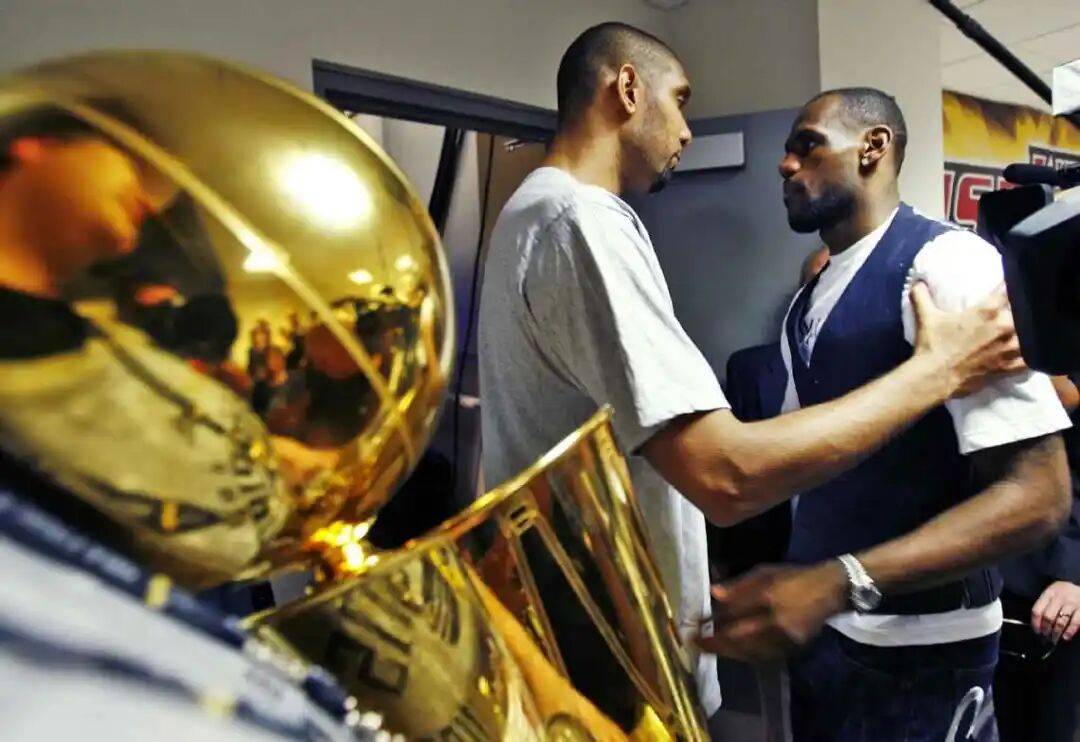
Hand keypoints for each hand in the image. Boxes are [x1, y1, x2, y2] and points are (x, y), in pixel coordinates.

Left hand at [696, 561, 847, 661]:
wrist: (829, 591)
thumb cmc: (793, 577)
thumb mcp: (765, 572)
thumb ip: (738, 585)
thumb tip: (713, 593)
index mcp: (767, 596)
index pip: (731, 613)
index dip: (711, 621)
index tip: (695, 624)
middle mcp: (775, 620)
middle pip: (737, 637)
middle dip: (714, 642)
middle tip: (696, 643)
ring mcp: (785, 637)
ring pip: (749, 651)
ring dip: (727, 651)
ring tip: (711, 648)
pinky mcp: (793, 649)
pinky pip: (763, 656)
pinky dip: (745, 655)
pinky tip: (733, 652)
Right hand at [910, 281, 1025, 397]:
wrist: (934, 377)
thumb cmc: (932, 344)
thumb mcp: (926, 316)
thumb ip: (922, 295)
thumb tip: (917, 281)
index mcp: (987, 311)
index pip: (1008, 290)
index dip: (1011, 283)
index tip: (1013, 280)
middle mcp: (1004, 327)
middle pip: (1024, 313)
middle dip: (1020, 310)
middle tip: (1018, 308)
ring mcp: (1009, 349)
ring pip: (1031, 336)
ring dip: (1028, 333)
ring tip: (1026, 331)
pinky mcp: (1008, 367)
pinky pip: (1029, 361)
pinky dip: (1030, 356)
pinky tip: (1030, 353)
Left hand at [1032, 580, 1079, 643]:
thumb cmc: (1064, 593)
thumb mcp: (1052, 594)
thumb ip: (1045, 605)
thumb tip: (1038, 625)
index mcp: (1049, 593)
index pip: (1037, 609)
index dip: (1035, 623)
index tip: (1036, 631)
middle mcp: (1060, 597)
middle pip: (1048, 617)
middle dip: (1046, 630)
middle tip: (1045, 638)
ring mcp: (1072, 603)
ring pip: (1060, 621)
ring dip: (1056, 633)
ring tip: (1054, 639)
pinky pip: (1075, 623)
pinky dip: (1069, 631)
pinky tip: (1065, 637)